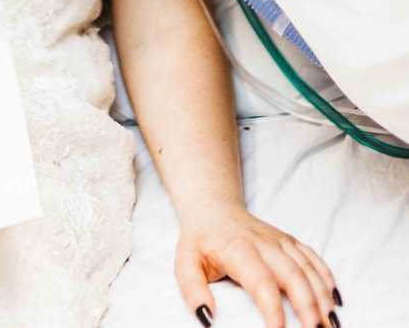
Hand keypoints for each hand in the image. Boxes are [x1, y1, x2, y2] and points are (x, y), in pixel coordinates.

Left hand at [176, 201, 339, 327]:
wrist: (212, 207)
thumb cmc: (200, 239)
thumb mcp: (185, 262)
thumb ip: (192, 290)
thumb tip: (207, 317)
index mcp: (239, 249)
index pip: (261, 282)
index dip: (272, 310)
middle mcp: (264, 243)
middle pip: (293, 275)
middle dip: (308, 306)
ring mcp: (279, 240)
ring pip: (307, 267)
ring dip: (322, 297)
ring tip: (332, 324)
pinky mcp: (288, 240)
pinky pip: (312, 257)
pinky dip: (326, 277)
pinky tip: (335, 299)